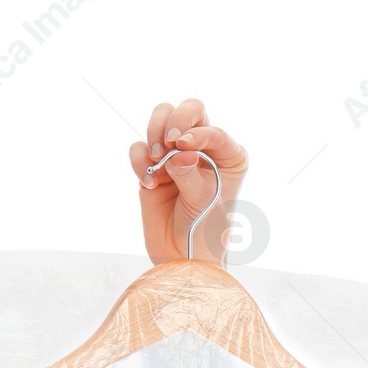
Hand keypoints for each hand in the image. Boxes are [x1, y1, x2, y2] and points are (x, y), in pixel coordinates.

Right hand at [129, 97, 248, 263]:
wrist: (183, 256)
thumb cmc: (205, 229)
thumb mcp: (203, 200)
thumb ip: (189, 173)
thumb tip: (176, 153)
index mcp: (228, 155)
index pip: (213, 129)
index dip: (197, 132)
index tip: (184, 145)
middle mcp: (203, 149)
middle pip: (189, 110)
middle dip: (174, 120)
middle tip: (168, 142)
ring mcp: (176, 155)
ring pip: (160, 120)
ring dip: (153, 134)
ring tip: (156, 161)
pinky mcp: (152, 167)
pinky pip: (139, 149)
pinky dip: (140, 162)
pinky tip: (150, 185)